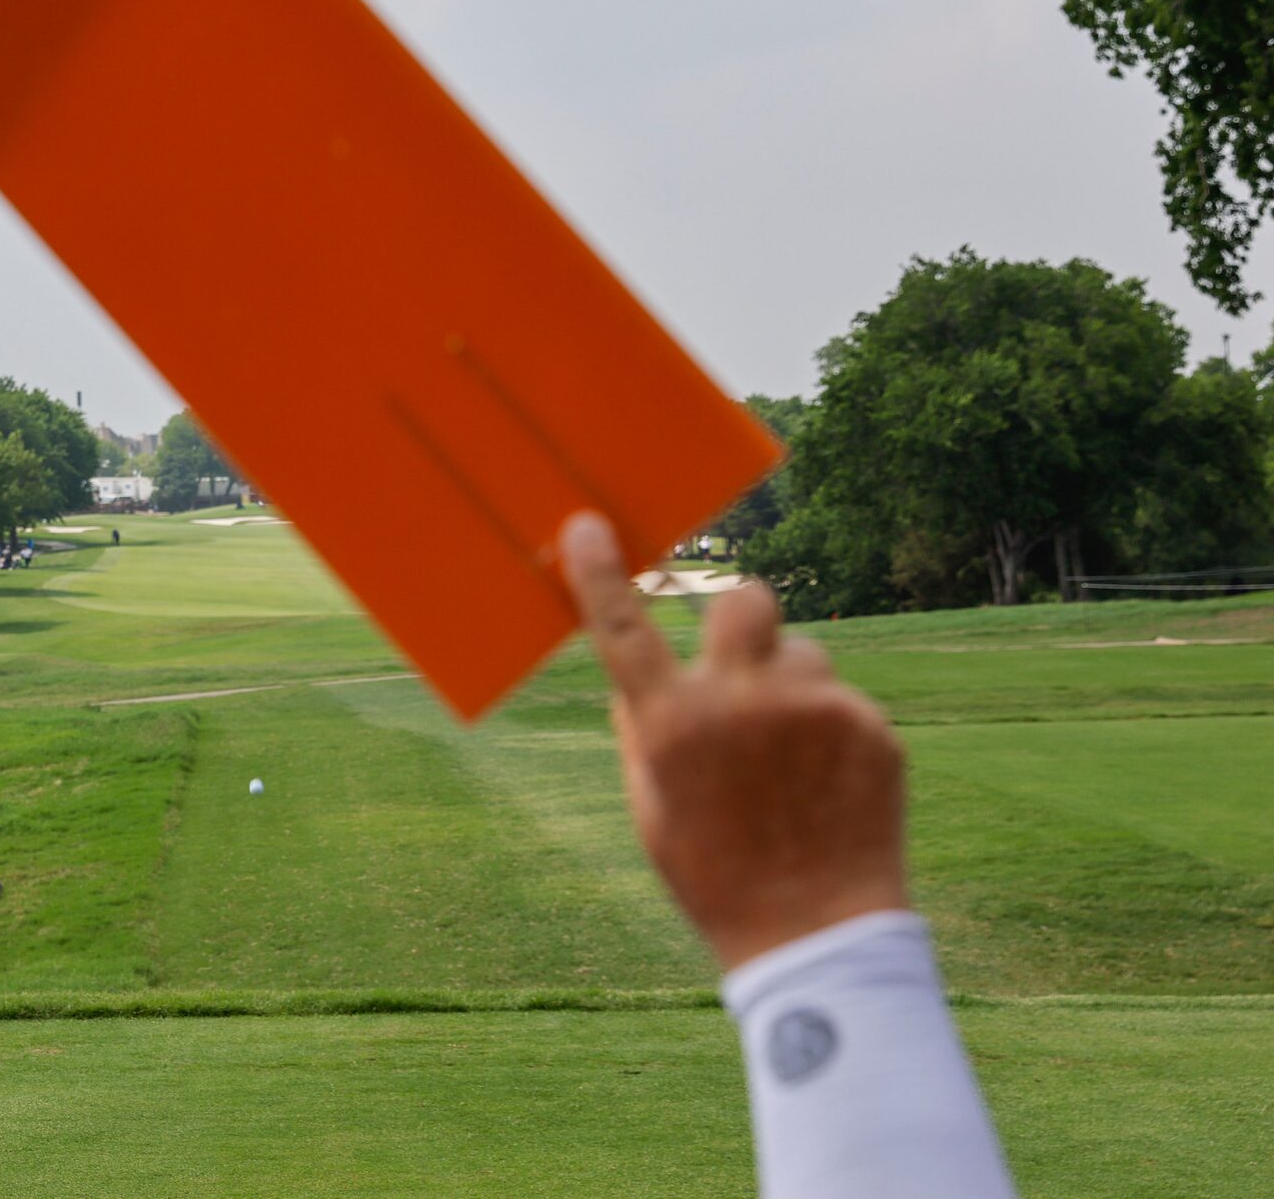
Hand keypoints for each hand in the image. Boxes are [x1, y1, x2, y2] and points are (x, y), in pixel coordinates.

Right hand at [558, 511, 909, 969]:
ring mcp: (814, 712)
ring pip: (804, 657)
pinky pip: (843, 703)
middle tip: (741, 650)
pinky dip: (833, 733)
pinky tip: (828, 787)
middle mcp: (742, 704)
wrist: (816, 935)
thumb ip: (640, 730)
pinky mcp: (873, 729)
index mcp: (671, 725)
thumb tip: (632, 674)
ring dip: (793, 689)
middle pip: (746, 600)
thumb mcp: (650, 808)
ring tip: (793, 759)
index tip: (587, 525)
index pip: (621, 627)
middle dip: (740, 613)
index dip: (598, 571)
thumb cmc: (716, 876)